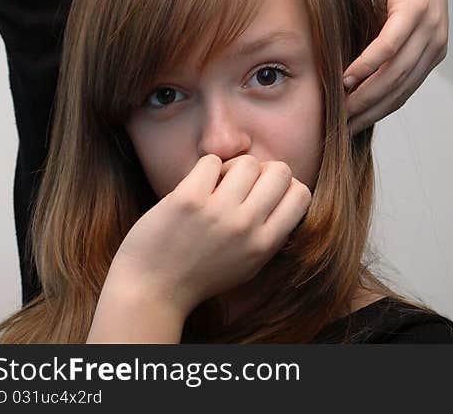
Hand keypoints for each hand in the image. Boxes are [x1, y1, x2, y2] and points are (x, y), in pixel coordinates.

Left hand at [107, 154, 310, 315]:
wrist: (150, 290)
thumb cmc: (201, 276)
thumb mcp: (249, 264)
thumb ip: (272, 234)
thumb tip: (286, 194)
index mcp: (264, 244)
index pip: (301, 194)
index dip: (286, 186)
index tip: (265, 193)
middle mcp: (246, 227)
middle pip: (280, 171)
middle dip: (264, 171)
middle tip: (242, 185)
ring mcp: (217, 212)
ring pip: (247, 162)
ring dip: (232, 168)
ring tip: (217, 185)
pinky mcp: (188, 199)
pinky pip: (211, 161)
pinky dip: (206, 168)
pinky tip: (197, 185)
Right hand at [343, 0, 448, 134]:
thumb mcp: (388, 17)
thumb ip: (382, 46)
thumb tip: (356, 77)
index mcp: (432, 50)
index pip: (403, 93)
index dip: (376, 114)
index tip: (349, 128)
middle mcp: (436, 43)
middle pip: (399, 90)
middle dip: (369, 112)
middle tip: (339, 128)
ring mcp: (430, 27)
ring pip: (395, 73)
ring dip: (366, 94)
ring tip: (339, 109)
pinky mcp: (415, 9)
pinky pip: (389, 47)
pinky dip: (368, 65)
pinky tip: (347, 78)